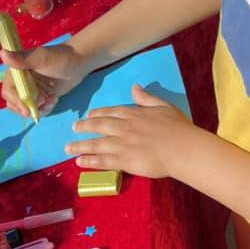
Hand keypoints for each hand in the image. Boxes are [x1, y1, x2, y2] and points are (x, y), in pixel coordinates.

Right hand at [1, 43, 90, 118]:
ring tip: (51, 99)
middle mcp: (21, 82)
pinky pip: (37, 110)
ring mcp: (31, 91)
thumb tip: (2, 54)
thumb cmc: (61, 57)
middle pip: (14, 103)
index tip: (26, 110)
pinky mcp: (41, 98)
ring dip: (38, 109)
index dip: (15, 101)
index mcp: (17, 71)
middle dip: (27, 107)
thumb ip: (22, 58)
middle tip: (43, 101)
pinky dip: (45, 109)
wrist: (79, 62)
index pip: (8, 91)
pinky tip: (54, 99)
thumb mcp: (41, 57)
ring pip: (25, 109)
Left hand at [66, 82, 196, 177]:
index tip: (89, 114)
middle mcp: (124, 128)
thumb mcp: (163, 106)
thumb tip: (134, 86)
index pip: (112, 112)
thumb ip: (146, 98)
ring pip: (96, 144)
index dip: (98, 113)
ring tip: (68, 147)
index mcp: (134, 114)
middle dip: (84, 126)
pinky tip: (79, 162)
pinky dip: (89, 161)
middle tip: (74, 128)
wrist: (182, 148)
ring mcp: (122, 144)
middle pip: (99, 126)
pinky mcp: (123, 161)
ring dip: (80, 145)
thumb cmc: (178, 128)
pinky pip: (102, 161)